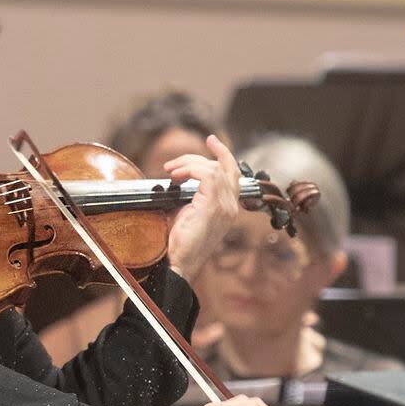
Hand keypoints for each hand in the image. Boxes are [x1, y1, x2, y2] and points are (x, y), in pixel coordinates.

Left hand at [163, 135, 239, 284]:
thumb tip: (175, 179)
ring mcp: (225, 207)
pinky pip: (208, 175)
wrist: (179, 263)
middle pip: (229, 168)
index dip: (223, 156)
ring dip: (191, 163)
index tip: (212, 142)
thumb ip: (187, 195)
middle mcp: (231, 206)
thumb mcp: (184, 213)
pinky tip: (177, 175)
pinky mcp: (214, 207)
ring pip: (215, 169)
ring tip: (172, 169)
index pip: (232, 175)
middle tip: (192, 148)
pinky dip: (191, 170)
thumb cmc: (179, 243)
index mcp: (228, 208)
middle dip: (212, 152)